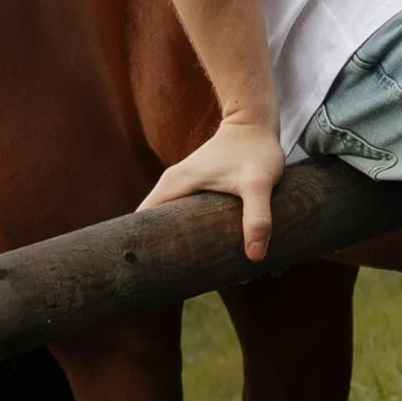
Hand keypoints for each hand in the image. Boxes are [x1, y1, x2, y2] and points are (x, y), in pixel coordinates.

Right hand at [140, 111, 286, 262]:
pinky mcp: (196, 187)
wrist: (257, 121)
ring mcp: (183, 185)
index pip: (142, 221)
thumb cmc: (255, 149)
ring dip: (175, 242)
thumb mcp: (259, 184)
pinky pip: (181, 214)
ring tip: (188, 271)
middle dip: (160, 251)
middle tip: (174, 280)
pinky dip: (187, 231)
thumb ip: (257, 217)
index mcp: (174, 184)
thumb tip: (254, 256)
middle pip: (153, 224)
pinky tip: (203, 250)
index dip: (142, 247)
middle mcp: (172, 184)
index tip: (147, 273)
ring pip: (168, 220)